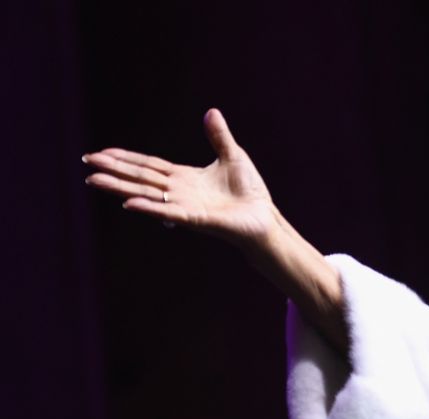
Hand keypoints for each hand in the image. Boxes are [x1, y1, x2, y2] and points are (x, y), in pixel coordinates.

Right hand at [84, 108, 276, 248]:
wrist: (265, 218)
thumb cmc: (250, 192)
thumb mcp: (233, 156)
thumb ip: (218, 137)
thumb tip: (211, 112)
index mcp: (184, 177)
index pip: (149, 166)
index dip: (125, 159)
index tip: (102, 153)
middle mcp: (179, 192)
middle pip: (141, 178)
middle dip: (114, 170)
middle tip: (87, 163)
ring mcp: (186, 206)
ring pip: (147, 195)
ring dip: (120, 188)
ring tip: (94, 181)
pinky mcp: (198, 220)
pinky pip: (170, 212)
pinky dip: (150, 208)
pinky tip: (129, 204)